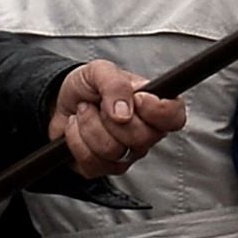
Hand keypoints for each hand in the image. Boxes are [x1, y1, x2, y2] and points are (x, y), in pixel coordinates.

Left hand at [50, 61, 184, 175]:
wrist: (62, 103)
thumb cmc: (87, 86)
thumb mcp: (99, 70)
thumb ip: (115, 83)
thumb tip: (124, 112)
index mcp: (153, 105)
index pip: (175, 117)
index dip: (158, 110)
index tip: (137, 98)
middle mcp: (145, 132)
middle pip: (142, 138)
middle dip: (111, 117)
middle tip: (101, 104)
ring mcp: (127, 153)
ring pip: (113, 151)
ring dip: (89, 126)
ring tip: (85, 112)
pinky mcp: (104, 167)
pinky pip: (92, 161)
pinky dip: (75, 139)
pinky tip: (77, 128)